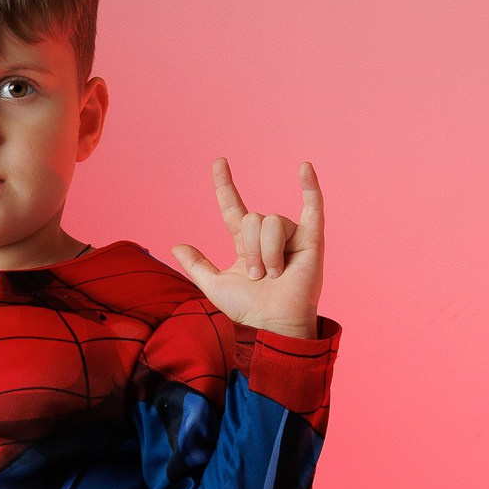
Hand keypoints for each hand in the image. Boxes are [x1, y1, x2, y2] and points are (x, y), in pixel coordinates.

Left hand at [172, 160, 324, 337]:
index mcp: (245, 243)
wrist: (272, 325)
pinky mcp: (312, 240)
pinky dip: (310, 186)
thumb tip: (176, 247)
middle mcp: (267, 236)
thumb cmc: (247, 310)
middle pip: (253, 218)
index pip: (233, 206)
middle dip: (251, 249)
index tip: (219, 162)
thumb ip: (197, 266)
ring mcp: (290, 236)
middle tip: (259, 276)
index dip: (225, 184)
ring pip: (272, 221)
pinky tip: (304, 167)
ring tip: (275, 274)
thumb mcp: (214, 286)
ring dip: (268, 251)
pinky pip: (313, 206)